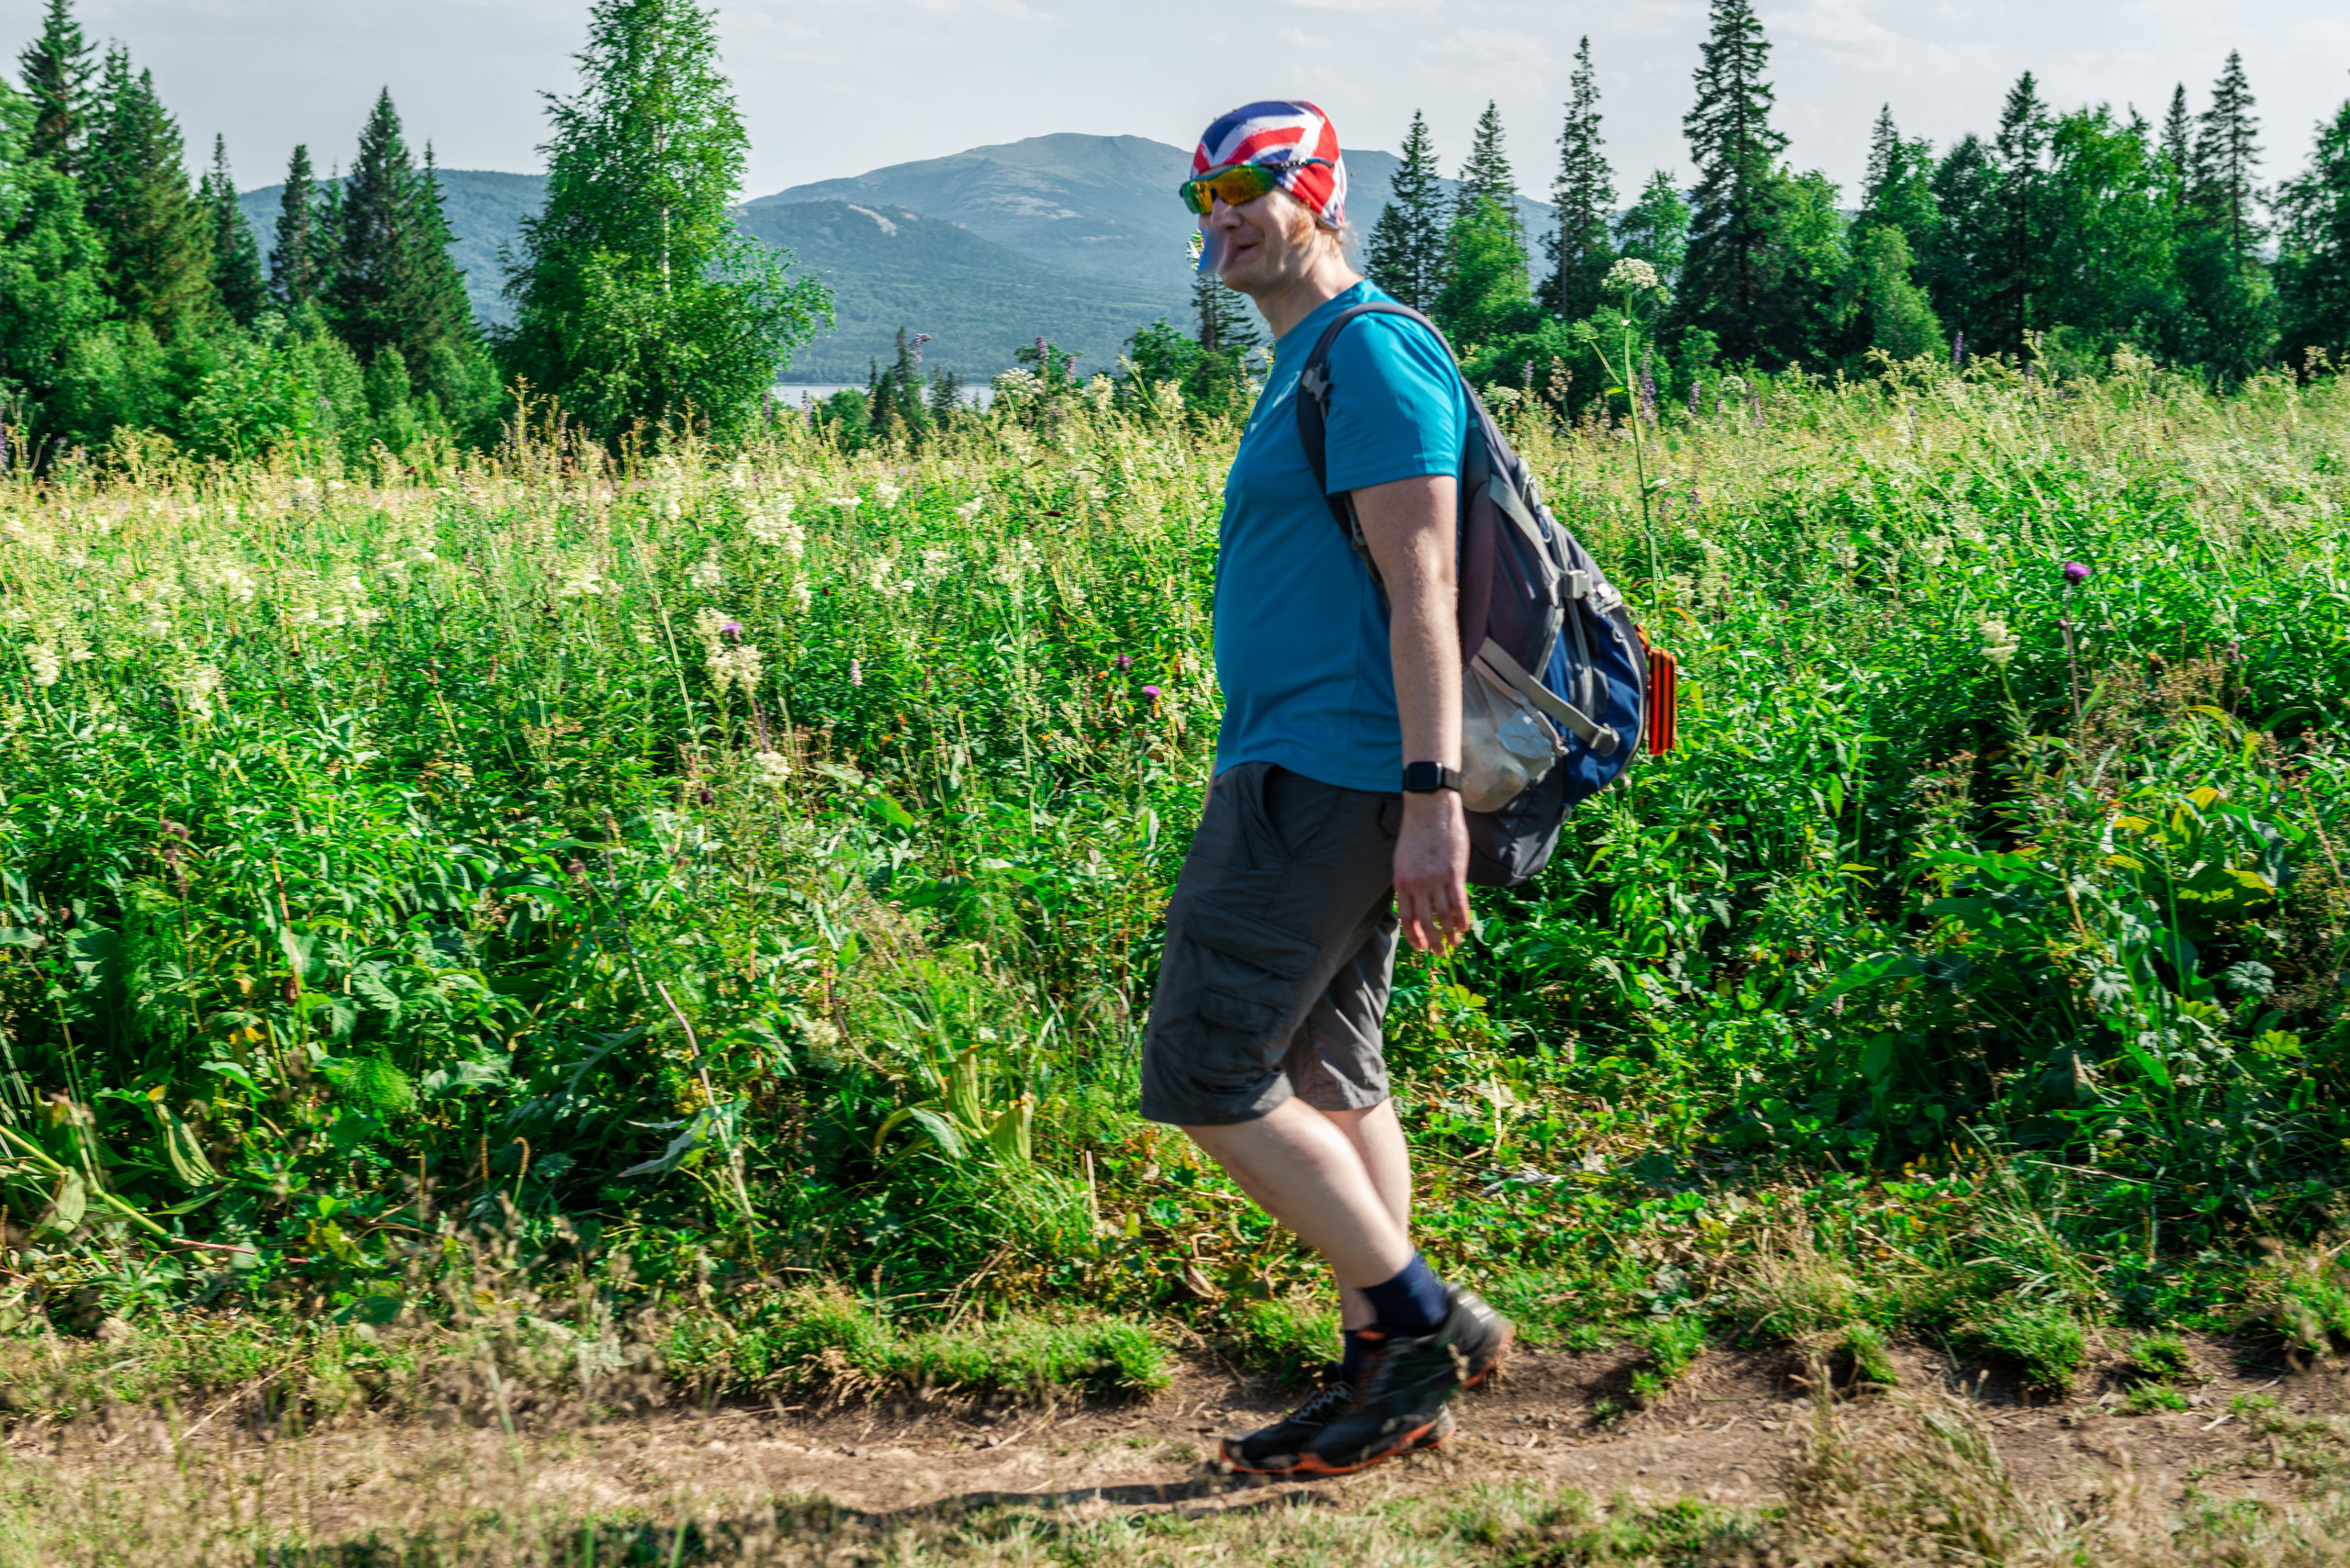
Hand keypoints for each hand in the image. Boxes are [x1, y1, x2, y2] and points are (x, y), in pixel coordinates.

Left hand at [1394, 791, 1470, 952]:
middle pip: (1425, 922)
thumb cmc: (1416, 833)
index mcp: (1402, 882)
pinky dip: (1462, 918)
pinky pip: (1459, 902)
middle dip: (1433, 941)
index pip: (1406, 918)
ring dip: (1450, 933)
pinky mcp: (1454, 872)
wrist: (1430, 809)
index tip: (1421, 947)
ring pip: (1444, 915)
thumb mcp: (1403, 860)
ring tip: (1455, 943)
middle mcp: (1417, 884)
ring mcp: (1436, 879)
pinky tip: (1465, 927)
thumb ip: (1408, 883)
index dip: (1414, 936)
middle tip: (1439, 953)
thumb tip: (1414, 904)